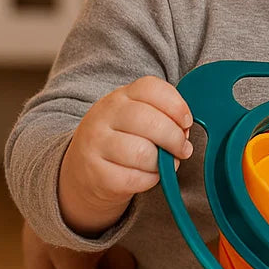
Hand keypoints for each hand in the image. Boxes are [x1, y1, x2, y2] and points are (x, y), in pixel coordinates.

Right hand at [59, 75, 192, 234]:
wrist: (82, 170)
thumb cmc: (122, 138)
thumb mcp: (136, 116)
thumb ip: (162, 115)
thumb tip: (185, 130)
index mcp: (120, 96)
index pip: (151, 88)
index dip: (176, 105)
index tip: (187, 121)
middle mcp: (104, 116)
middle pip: (150, 121)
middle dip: (175, 138)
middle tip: (183, 148)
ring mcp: (95, 144)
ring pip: (142, 152)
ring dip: (162, 162)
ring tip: (166, 163)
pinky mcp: (95, 174)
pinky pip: (134, 178)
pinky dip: (150, 179)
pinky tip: (149, 175)